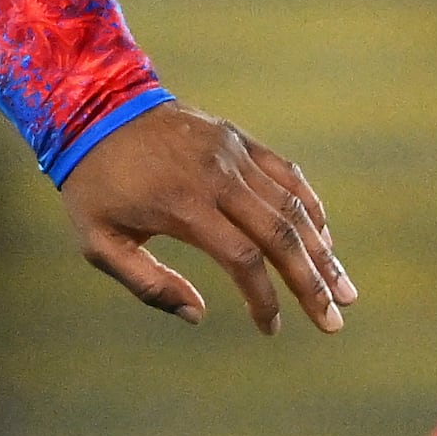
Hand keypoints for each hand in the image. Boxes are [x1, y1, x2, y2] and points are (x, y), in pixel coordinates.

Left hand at [60, 104, 353, 332]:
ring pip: (293, 206)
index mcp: (184, 205)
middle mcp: (218, 176)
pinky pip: (286, 174)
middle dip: (312, 282)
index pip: (243, 260)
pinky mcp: (238, 138)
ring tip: (343, 288)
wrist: (93, 107)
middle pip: (281, 235)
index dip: (263, 298)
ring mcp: (233, 153)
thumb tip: (198, 315)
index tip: (272, 328)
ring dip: (323, 250)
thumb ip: (148, 284)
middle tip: (334, 320)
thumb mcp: (99, 243)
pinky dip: (311, 206)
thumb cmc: (93, 185)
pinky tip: (325, 238)